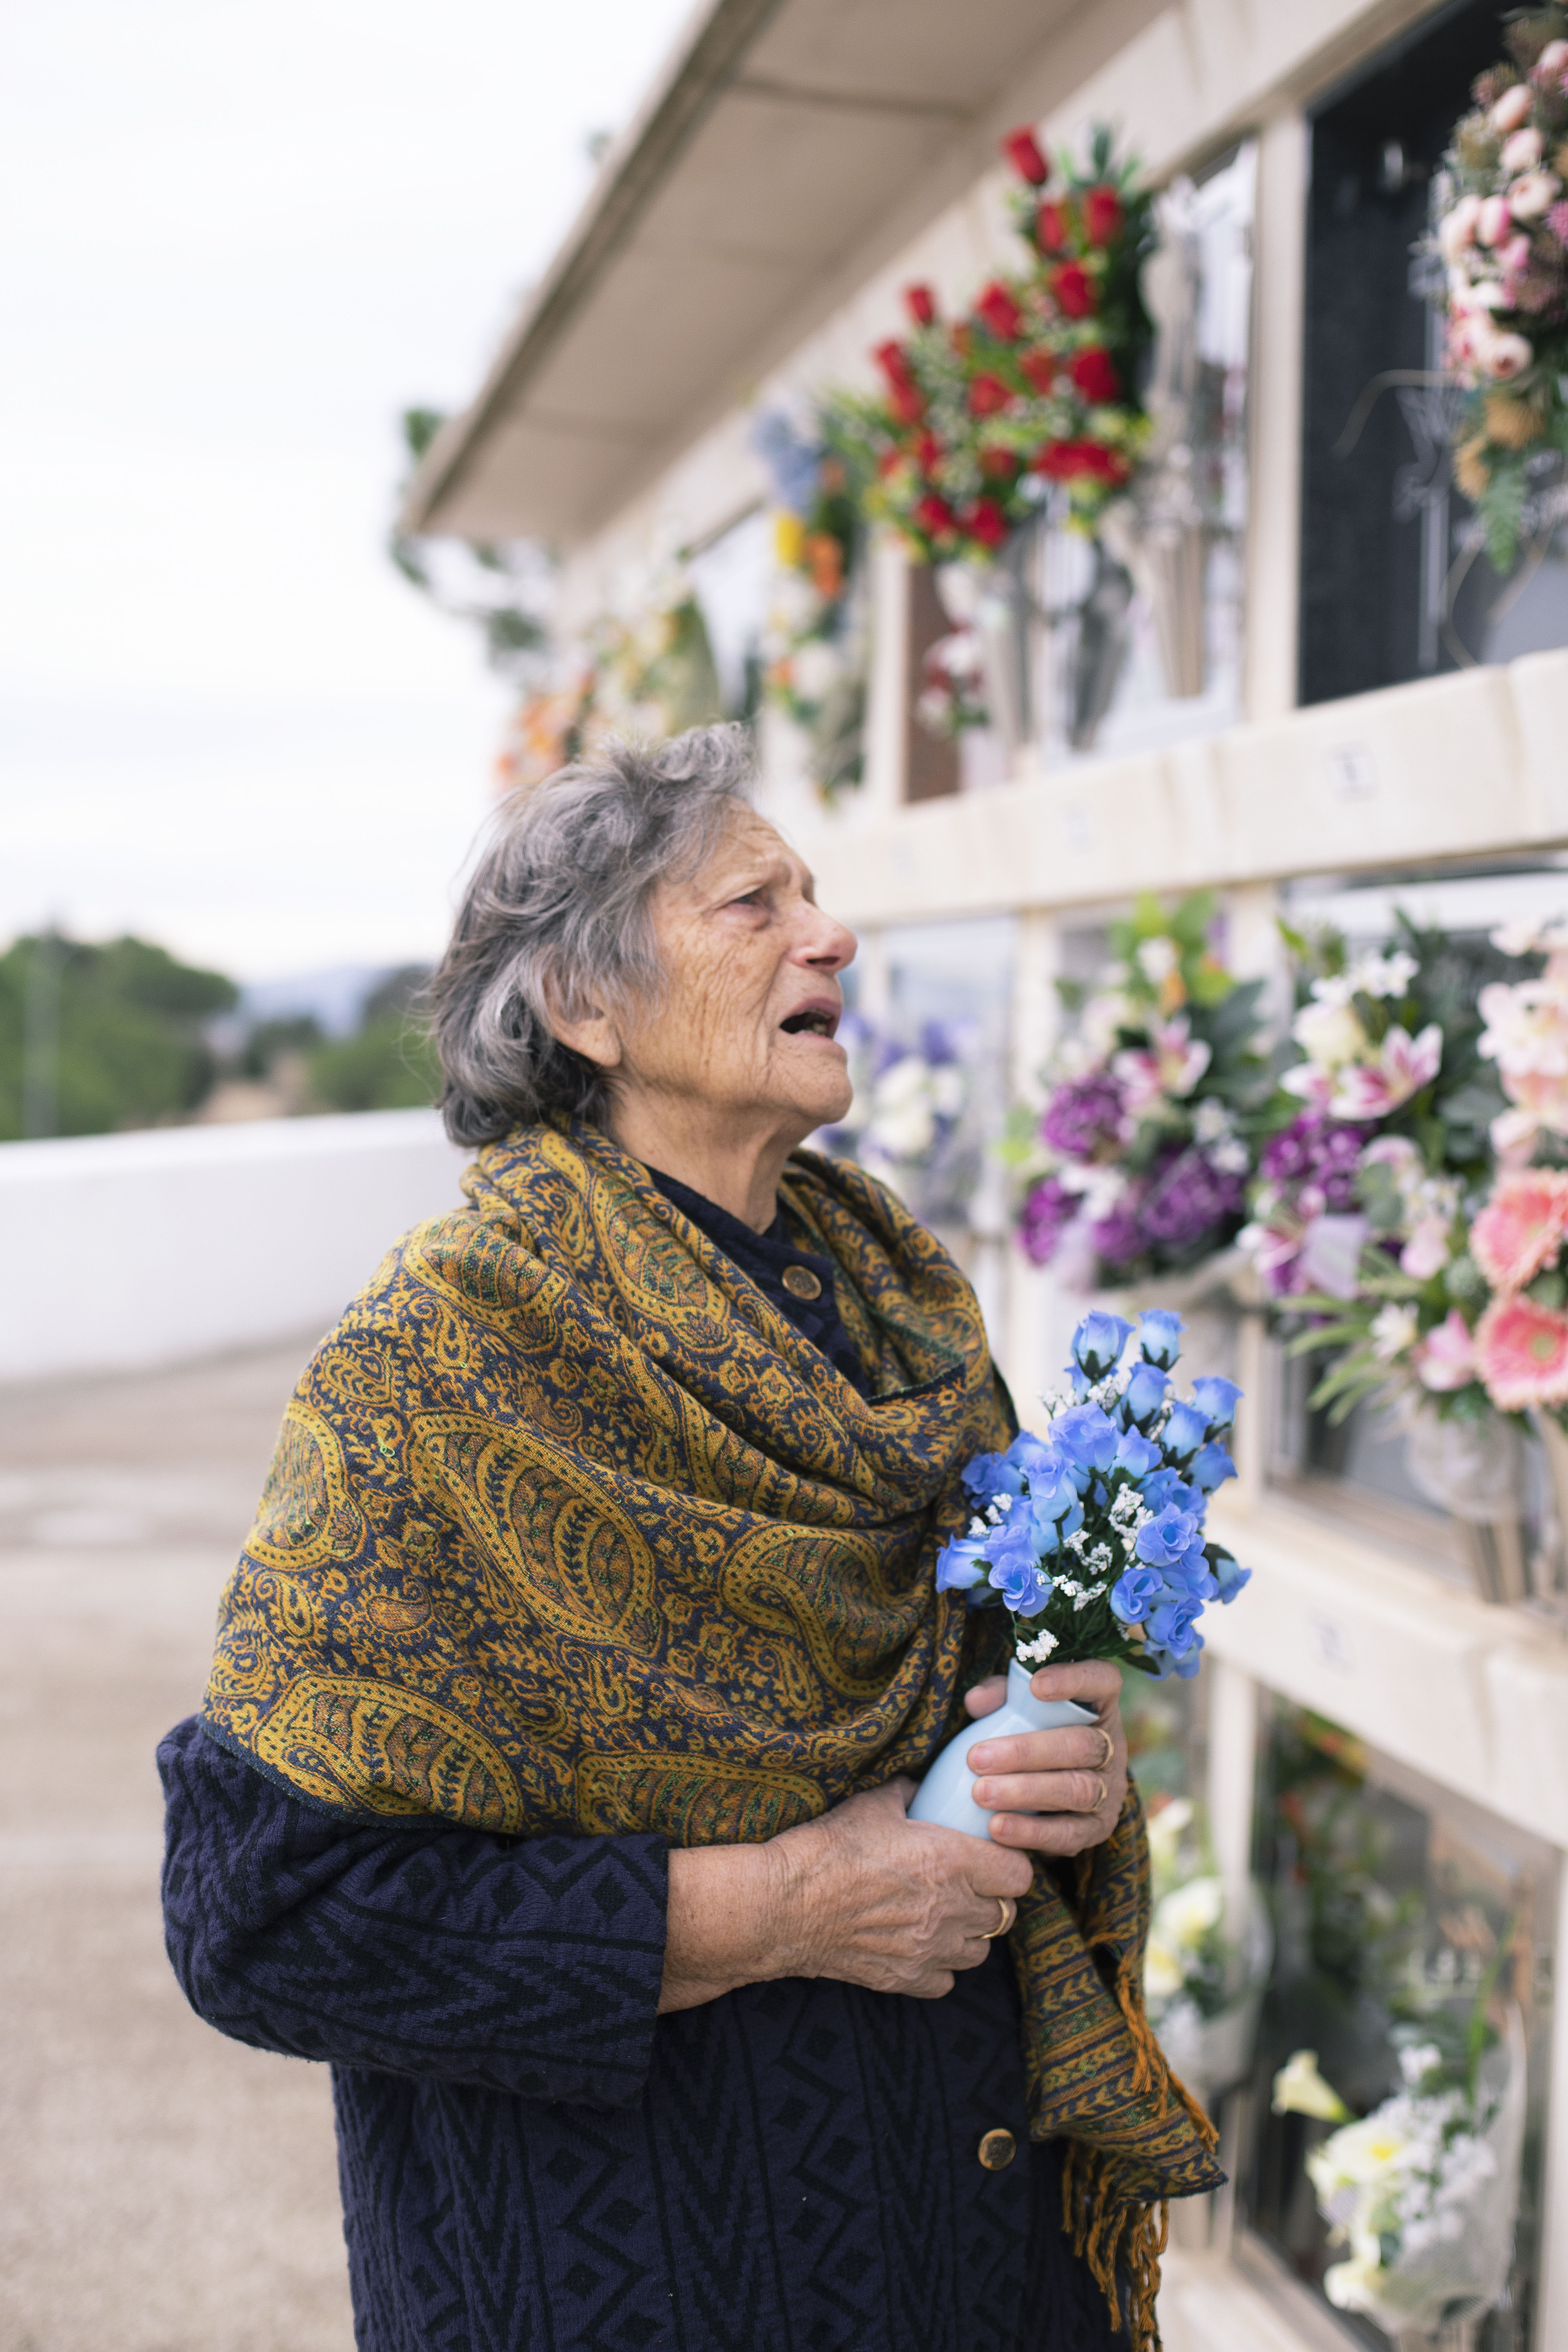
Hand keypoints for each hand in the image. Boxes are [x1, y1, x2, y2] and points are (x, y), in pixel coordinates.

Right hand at [658, 1779, 1031, 2010]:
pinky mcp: (906, 1978)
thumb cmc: (826, 1848)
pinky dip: (940, 1965)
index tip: (994, 1857)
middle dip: (991, 1898)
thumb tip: (923, 1786)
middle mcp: (950, 1910)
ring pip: (980, 1950)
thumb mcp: (872, 1804)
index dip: (1011, 1865)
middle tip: (967, 1884)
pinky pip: (946, 1980)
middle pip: (1004, 1914)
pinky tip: (920, 1944)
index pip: (1020, 1876)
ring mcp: (930, 1950)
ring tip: (945, 1915)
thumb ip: (909, 1794)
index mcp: (950, 1861)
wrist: (782, 1905)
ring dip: (970, 1933)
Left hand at [960, 1660, 1126, 1856]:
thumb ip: (1000, 1696)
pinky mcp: (1097, 1829)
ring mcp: (1109, 1790)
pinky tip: (996, 1828)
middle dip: (1025, 1752)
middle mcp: (1111, 1746)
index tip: (1035, 1686)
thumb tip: (977, 1701)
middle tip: (976, 1758)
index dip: (1074, 1680)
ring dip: (1025, 1792)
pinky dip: (1031, 1832)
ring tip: (981, 1794)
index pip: (1102, 1680)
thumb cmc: (1030, 1732)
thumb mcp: (1017, 1706)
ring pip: (1077, 1790)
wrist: (1052, 1790)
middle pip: (1080, 1746)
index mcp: (1098, 1706)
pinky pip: (1069, 1834)